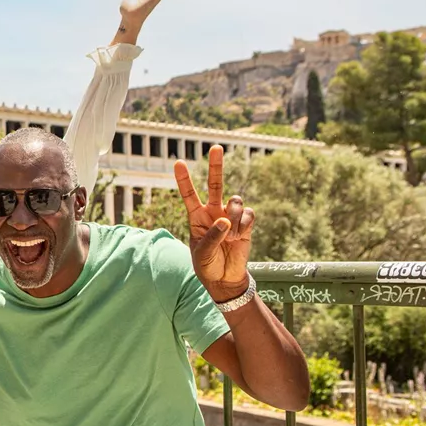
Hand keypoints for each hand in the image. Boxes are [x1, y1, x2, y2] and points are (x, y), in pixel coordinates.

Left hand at [174, 145, 254, 300]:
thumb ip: (211, 236)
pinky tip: (239, 237)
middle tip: (216, 147)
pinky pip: (248, 214)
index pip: (189, 194)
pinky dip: (244, 226)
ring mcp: (230, 216)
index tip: (177, 162)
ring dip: (233, 215)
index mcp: (196, 217)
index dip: (184, 179)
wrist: (225, 278)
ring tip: (230, 235)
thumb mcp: (201, 254)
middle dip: (216, 165)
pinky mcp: (246, 223)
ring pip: (235, 200)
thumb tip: (225, 220)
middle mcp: (213, 212)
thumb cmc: (207, 265)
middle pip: (215, 184)